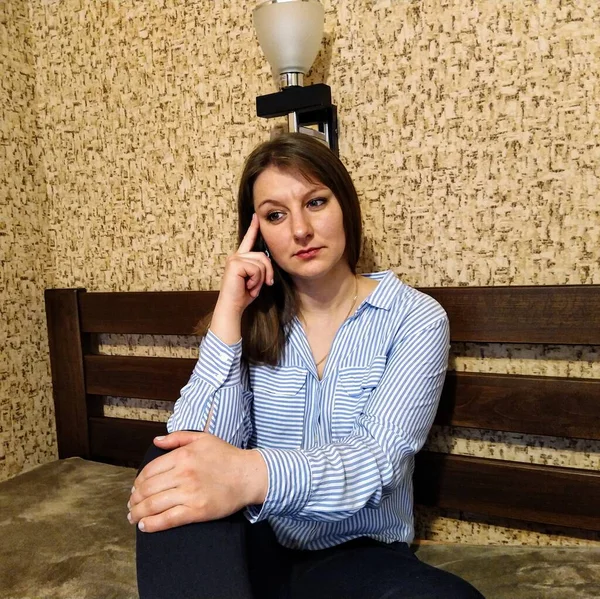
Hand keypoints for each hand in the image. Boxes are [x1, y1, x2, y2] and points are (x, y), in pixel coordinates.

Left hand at [128, 432, 267, 532]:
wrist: (248, 475)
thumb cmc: (227, 456)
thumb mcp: (203, 438)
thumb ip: (177, 437)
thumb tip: (156, 441)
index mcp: (183, 455)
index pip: (149, 471)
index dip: (137, 482)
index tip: (135, 489)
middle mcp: (183, 473)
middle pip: (147, 489)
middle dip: (134, 499)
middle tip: (131, 505)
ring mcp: (189, 493)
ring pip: (153, 505)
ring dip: (137, 513)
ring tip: (133, 517)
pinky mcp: (197, 511)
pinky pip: (167, 519)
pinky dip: (151, 524)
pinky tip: (144, 526)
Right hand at [209, 214, 273, 343]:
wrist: (232, 307)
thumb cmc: (243, 295)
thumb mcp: (256, 279)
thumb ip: (260, 268)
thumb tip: (267, 260)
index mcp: (240, 258)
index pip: (248, 240)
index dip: (253, 228)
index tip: (256, 216)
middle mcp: (236, 256)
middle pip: (264, 256)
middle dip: (266, 273)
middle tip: (258, 286)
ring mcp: (234, 259)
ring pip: (262, 263)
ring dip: (260, 279)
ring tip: (250, 287)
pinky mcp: (235, 264)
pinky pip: (257, 269)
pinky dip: (256, 281)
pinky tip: (247, 287)